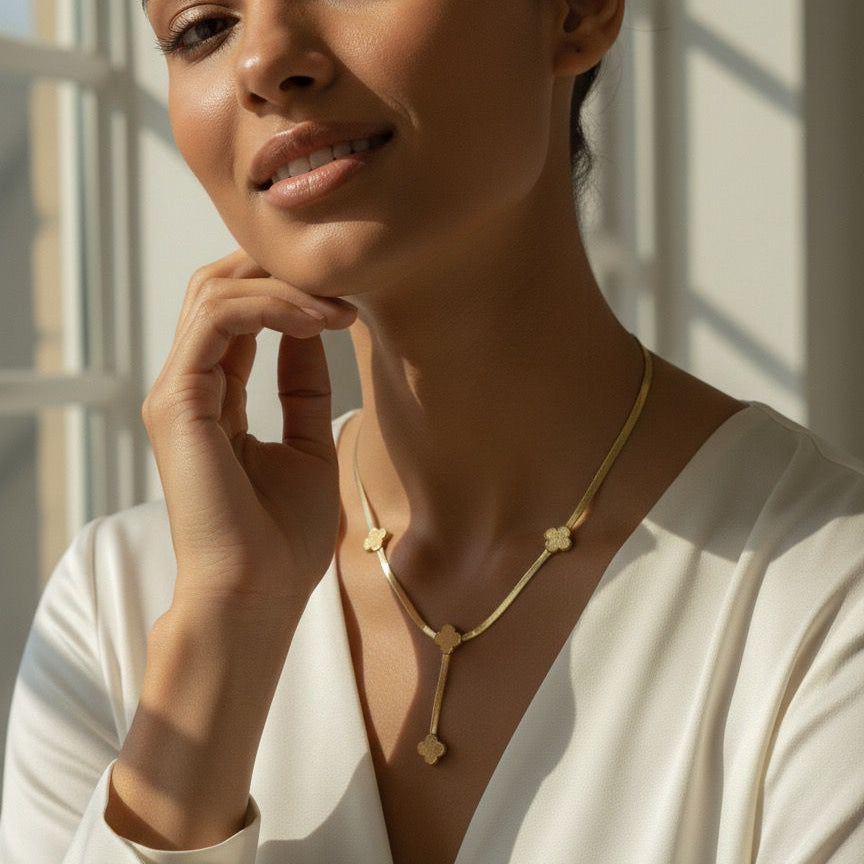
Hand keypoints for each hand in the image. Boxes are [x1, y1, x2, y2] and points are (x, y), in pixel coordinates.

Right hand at [142, 249, 357, 620]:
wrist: (257, 594)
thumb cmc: (283, 538)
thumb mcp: (308, 446)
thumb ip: (302, 388)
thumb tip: (315, 329)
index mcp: (216, 399)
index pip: (238, 316)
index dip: (289, 294)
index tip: (349, 303)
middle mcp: (190, 388)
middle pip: (218, 290)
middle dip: (280, 273)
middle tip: (342, 282)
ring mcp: (178, 392)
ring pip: (216, 293)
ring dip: (283, 287)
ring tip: (339, 306)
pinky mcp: (177, 400)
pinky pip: (218, 319)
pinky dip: (269, 307)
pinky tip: (315, 319)